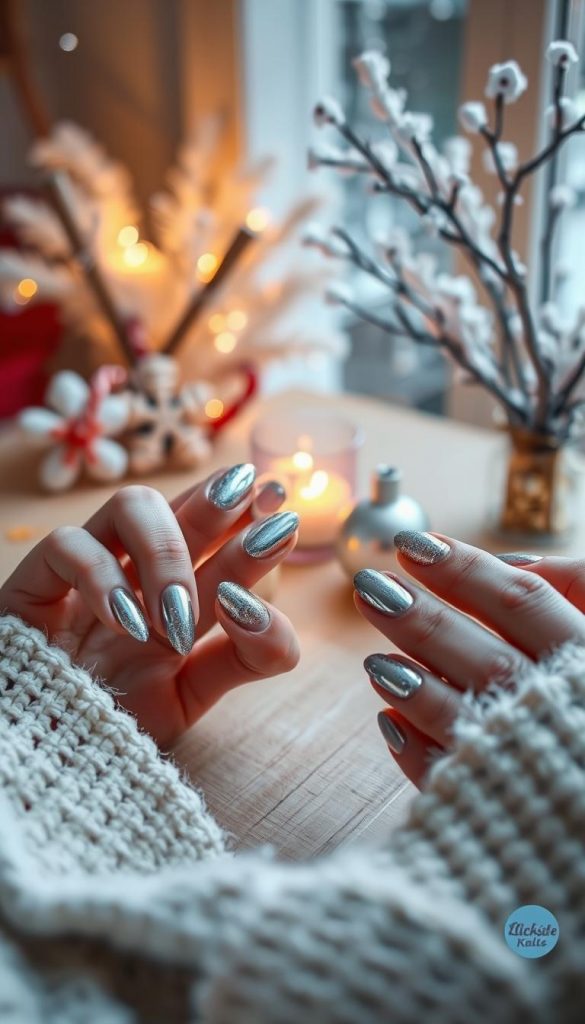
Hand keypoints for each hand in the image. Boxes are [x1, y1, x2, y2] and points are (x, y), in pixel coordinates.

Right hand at [0, 466, 298, 747]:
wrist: (45, 761)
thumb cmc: (118, 723)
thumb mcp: (195, 693)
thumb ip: (246, 656)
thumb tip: (264, 606)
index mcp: (178, 593)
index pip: (217, 534)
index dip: (248, 512)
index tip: (279, 506)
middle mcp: (138, 573)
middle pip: (182, 509)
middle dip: (220, 501)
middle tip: (252, 497)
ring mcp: (90, 571)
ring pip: (132, 505)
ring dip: (168, 552)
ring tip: (178, 616)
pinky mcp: (37, 580)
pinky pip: (68, 544)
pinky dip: (104, 578)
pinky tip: (128, 624)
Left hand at [354, 532, 584, 786]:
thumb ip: (582, 587)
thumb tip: (515, 565)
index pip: (522, 601)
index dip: (465, 569)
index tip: (412, 543)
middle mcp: (562, 712)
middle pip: (483, 653)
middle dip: (422, 616)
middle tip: (371, 586)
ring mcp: (532, 765)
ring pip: (463, 715)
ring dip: (409, 680)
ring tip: (373, 657)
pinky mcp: (507, 814)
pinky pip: (453, 780)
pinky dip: (418, 750)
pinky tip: (389, 721)